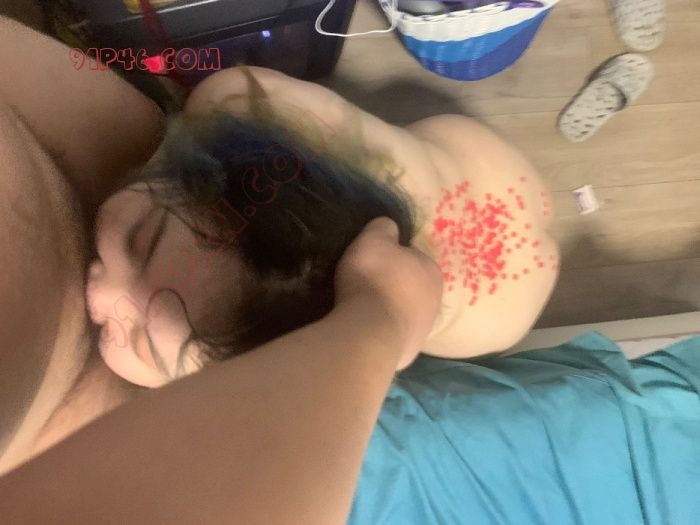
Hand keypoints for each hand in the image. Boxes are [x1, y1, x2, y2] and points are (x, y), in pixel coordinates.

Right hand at [334, 217, 442, 369]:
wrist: (370, 330)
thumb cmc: (374, 278)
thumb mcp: (374, 239)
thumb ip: (383, 228)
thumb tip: (389, 227)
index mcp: (432, 271)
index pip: (412, 258)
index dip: (390, 258)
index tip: (370, 263)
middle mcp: (436, 301)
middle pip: (409, 287)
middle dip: (391, 286)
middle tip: (364, 284)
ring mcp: (423, 330)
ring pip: (403, 313)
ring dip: (386, 310)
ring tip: (360, 309)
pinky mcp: (409, 353)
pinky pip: (392, 335)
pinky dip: (380, 331)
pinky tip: (363, 328)